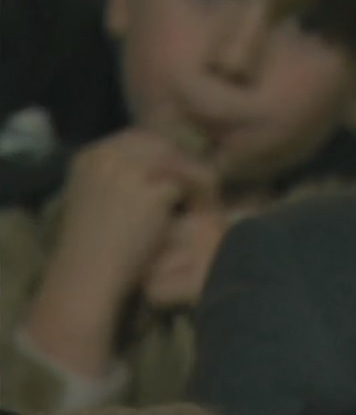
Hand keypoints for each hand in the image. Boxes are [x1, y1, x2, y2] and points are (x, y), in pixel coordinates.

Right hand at [22, 129, 217, 379]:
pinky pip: (193, 181)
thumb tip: (159, 170)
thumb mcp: (98, 202)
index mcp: (89, 156)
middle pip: (163, 145)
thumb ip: (120, 179)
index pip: (138, 138)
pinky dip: (206, 196)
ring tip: (209, 200)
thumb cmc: (93, 251)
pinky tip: (209, 212)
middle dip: (186, 164)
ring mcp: (129, 168)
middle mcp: (107, 155)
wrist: (87, 276)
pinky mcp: (151, 187)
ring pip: (182, 161)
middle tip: (204, 184)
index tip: (182, 172)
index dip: (165, 154)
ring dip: (200, 179)